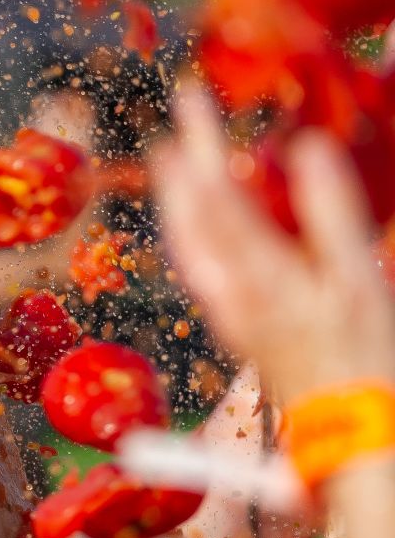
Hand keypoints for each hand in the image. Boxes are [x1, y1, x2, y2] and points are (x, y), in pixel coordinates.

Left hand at [156, 82, 394, 402]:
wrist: (352, 436)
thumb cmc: (363, 357)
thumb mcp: (356, 279)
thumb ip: (329, 211)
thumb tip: (306, 147)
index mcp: (260, 275)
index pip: (217, 197)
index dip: (203, 146)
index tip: (191, 101)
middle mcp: (231, 293)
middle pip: (191, 219)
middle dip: (182, 167)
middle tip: (175, 122)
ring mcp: (230, 313)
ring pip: (188, 245)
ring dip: (180, 200)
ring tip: (174, 163)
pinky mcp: (237, 328)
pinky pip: (201, 270)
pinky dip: (193, 234)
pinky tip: (197, 226)